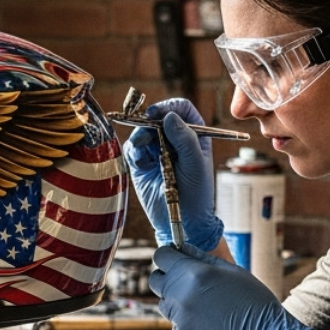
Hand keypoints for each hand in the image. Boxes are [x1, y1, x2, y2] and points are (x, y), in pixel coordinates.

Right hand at [125, 98, 222, 252]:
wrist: (182, 222)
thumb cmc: (197, 194)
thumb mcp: (195, 165)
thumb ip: (185, 140)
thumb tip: (170, 117)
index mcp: (194, 135)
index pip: (181, 109)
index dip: (169, 107)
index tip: (157, 114)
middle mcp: (174, 139)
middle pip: (157, 117)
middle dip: (149, 123)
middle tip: (146, 134)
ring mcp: (156, 150)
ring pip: (142, 131)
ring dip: (140, 138)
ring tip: (146, 156)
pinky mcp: (141, 163)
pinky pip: (132, 149)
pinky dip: (134, 153)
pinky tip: (142, 165)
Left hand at [149, 245, 312, 329]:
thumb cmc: (253, 300)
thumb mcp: (231, 271)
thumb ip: (202, 258)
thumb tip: (182, 248)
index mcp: (193, 274)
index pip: (161, 257)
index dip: (168, 256)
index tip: (176, 259)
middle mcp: (181, 296)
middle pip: (156, 281)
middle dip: (168, 278)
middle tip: (188, 282)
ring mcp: (179, 319)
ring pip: (166, 305)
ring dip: (178, 302)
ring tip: (205, 306)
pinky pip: (177, 326)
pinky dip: (188, 324)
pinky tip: (209, 325)